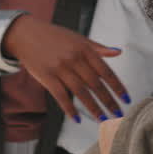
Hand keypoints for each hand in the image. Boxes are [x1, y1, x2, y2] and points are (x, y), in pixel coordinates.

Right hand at [1, 15, 128, 121]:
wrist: (26, 34)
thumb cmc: (54, 36)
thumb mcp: (78, 39)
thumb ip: (98, 48)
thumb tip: (118, 52)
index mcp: (85, 49)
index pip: (106, 71)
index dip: (117, 86)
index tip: (126, 99)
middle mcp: (74, 59)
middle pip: (95, 84)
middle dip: (108, 100)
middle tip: (118, 113)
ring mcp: (60, 68)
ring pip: (81, 92)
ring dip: (93, 107)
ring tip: (102, 118)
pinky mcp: (47, 77)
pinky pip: (61, 96)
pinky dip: (69, 108)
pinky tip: (77, 118)